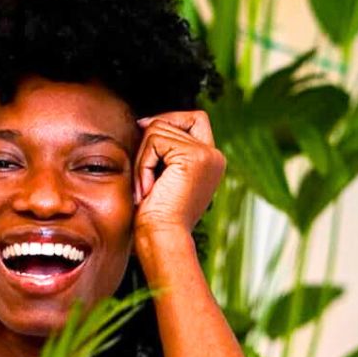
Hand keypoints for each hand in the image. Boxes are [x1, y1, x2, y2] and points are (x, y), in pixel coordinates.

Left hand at [132, 110, 224, 236]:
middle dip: (147, 144)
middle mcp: (214, 156)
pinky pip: (155, 140)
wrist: (162, 237)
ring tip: (146, 188)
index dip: (169, 119)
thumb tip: (144, 121)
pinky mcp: (194, 156)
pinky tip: (149, 188)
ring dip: (143, 158)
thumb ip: (163, 149)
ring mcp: (207, 155)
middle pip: (171, 121)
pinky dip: (143, 163)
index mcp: (211, 161)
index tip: (143, 131)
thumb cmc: (155, 215)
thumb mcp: (161, 176)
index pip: (194, 119)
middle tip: (143, 177)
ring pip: (159, 129)